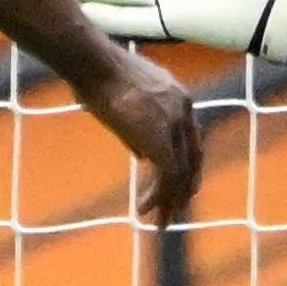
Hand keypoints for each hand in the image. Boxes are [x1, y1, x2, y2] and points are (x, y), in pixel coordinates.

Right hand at [76, 48, 205, 226]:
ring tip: (160, 222)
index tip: (179, 187)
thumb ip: (139, 128)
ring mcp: (174, 123)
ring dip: (170, 201)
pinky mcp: (159, 138)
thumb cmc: (97, 75)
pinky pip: (167, 176)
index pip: (191, 140)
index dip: (186, 166)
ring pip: (181, 173)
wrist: (93, 63)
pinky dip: (158, 197)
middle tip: (175, 212)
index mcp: (179, 97)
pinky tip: (144, 210)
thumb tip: (143, 155)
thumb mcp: (125, 101)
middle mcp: (184, 109)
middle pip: (193, 159)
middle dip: (184, 189)